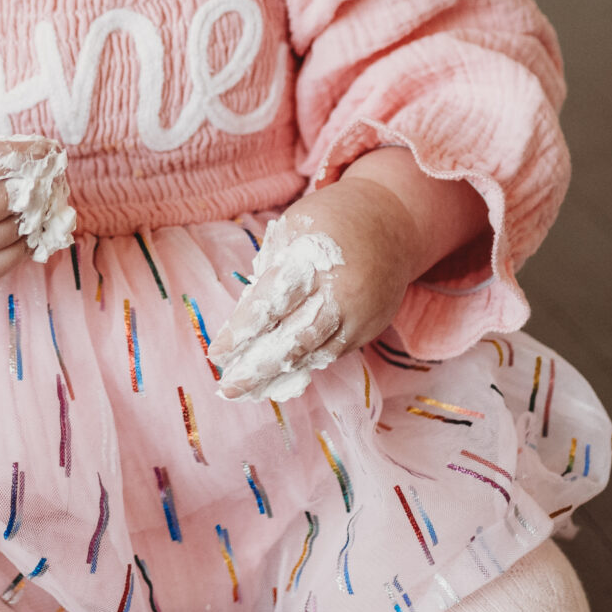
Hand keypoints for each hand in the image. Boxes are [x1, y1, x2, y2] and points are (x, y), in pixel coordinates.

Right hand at [0, 134, 30, 299]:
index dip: (19, 154)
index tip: (45, 149)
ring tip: (40, 201)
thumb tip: (35, 157)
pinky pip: (7, 261)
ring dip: (33, 216)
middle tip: (45, 178)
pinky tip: (27, 226)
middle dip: (29, 187)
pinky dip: (26, 242)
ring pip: (7, 233)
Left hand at [210, 182, 412, 400]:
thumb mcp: (294, 227)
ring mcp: (359, 315)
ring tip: (247, 391)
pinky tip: (279, 378)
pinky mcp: (370, 328)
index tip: (216, 353)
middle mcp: (339, 292)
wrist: (395, 221)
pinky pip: (333, 354)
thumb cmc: (333, 219)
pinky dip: (304, 367)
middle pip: (293, 340)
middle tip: (226, 387)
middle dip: (256, 367)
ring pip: (314, 355)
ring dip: (278, 376)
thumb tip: (246, 316)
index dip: (241, 332)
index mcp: (313, 259)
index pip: (270, 303)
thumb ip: (270, 267)